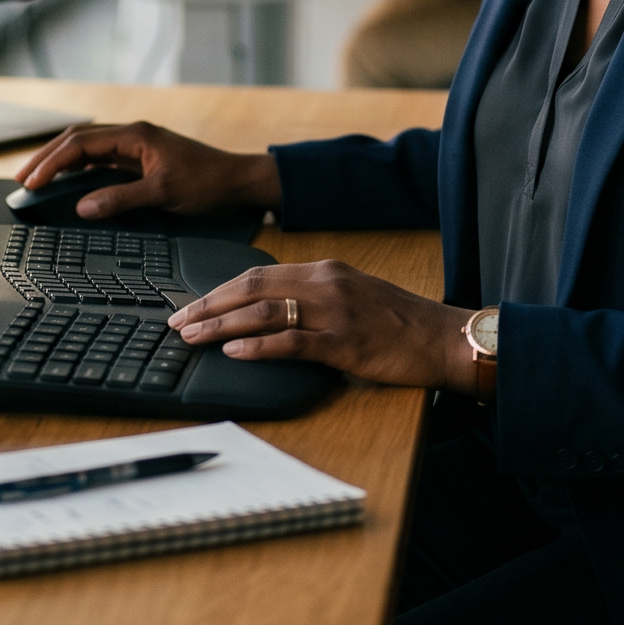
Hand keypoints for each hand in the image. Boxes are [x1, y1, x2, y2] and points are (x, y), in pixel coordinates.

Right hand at [12, 122, 280, 221]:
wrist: (237, 181)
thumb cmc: (207, 182)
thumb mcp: (163, 192)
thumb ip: (121, 199)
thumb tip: (81, 207)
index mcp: (135, 135)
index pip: (81, 143)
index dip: (52, 163)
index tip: (32, 183)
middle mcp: (132, 135)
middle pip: (78, 140)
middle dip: (47, 158)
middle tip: (22, 180)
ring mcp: (136, 147)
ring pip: (88, 148)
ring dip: (61, 162)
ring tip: (37, 180)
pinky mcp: (141, 160)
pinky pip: (101, 160)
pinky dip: (80, 170)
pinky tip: (69, 183)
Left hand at [167, 260, 480, 394]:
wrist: (445, 337)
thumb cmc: (400, 324)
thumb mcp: (353, 296)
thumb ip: (314, 299)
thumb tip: (270, 315)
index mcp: (324, 271)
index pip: (258, 273)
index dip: (220, 289)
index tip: (192, 304)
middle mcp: (326, 283)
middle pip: (252, 286)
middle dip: (209, 304)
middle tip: (178, 320)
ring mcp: (336, 311)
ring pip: (265, 311)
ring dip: (222, 324)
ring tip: (192, 336)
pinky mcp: (346, 342)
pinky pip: (294, 341)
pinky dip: (259, 347)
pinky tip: (234, 353)